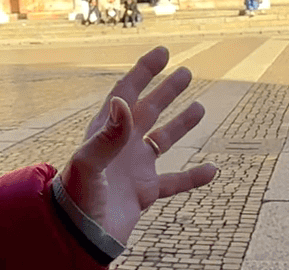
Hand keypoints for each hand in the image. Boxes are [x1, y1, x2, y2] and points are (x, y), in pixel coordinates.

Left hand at [58, 46, 219, 242]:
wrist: (79, 235)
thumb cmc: (76, 198)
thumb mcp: (88, 163)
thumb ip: (107, 135)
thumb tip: (123, 100)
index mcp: (105, 132)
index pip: (125, 93)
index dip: (143, 71)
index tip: (162, 52)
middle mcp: (121, 146)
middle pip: (148, 110)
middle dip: (166, 91)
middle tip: (185, 72)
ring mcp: (134, 168)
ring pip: (163, 140)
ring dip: (181, 124)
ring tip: (200, 107)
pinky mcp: (145, 192)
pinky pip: (175, 181)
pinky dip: (194, 176)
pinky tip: (212, 170)